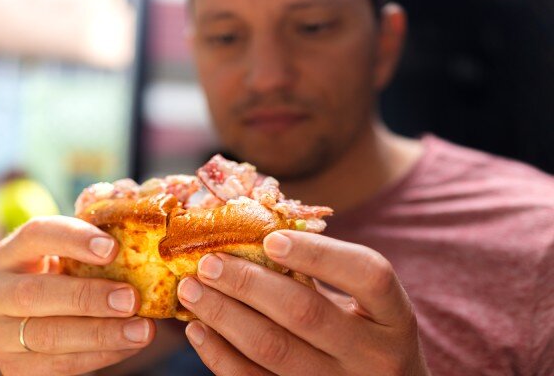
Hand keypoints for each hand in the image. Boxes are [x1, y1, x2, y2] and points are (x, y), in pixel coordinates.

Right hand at [0, 216, 154, 375]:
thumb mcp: (74, 258)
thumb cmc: (68, 278)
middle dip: (88, 297)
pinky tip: (130, 345)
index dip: (73, 239)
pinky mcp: (13, 367)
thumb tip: (150, 241)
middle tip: (132, 299)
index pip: (35, 235)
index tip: (113, 248)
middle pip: (34, 293)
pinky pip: (59, 364)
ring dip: (101, 333)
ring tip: (142, 330)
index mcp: (11, 252)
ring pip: (47, 335)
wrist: (42, 323)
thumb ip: (98, 249)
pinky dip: (101, 355)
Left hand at [177, 230, 429, 375]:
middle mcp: (376, 356)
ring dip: (224, 315)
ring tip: (193, 290)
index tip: (270, 238)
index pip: (368, 274)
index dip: (318, 253)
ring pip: (273, 349)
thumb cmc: (367, 336)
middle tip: (209, 263)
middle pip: (306, 312)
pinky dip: (220, 355)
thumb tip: (254, 233)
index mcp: (395, 317)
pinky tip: (199, 330)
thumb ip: (327, 274)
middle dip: (248, 282)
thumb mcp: (366, 306)